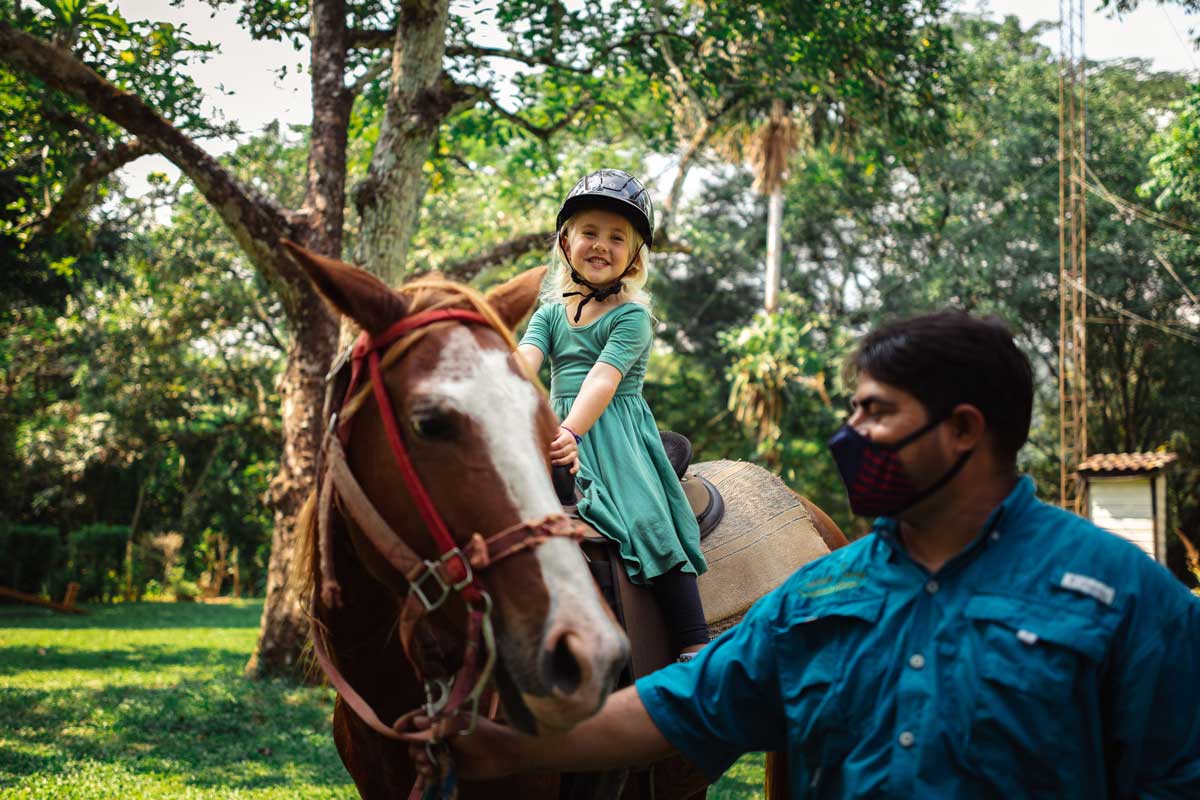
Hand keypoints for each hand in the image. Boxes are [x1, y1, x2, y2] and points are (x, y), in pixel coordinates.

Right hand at [409, 716, 526, 781]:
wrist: (504, 754)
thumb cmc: (484, 734)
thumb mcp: (460, 724)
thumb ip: (438, 724)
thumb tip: (416, 720)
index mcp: (444, 719)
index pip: (420, 717)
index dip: (407, 722)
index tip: (396, 729)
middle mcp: (441, 734)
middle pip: (416, 741)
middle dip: (414, 749)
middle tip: (422, 756)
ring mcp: (444, 751)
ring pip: (421, 757)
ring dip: (420, 763)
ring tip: (430, 768)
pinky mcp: (448, 767)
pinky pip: (431, 772)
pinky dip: (425, 776)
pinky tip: (427, 779)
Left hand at [549, 427, 578, 473]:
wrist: (568, 435)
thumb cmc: (558, 435)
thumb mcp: (555, 431)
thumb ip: (550, 434)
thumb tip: (540, 439)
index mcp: (567, 437)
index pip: (560, 444)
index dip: (552, 447)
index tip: (545, 448)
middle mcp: (572, 445)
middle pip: (564, 452)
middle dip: (554, 455)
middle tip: (547, 455)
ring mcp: (575, 452)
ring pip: (570, 458)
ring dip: (560, 461)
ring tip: (552, 462)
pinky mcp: (576, 458)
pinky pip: (577, 464)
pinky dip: (575, 469)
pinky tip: (570, 472)